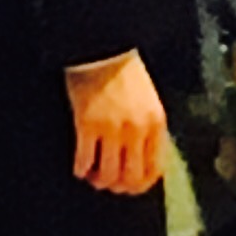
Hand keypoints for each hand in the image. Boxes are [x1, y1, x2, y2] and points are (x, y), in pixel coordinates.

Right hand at [64, 50, 168, 194]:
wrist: (104, 48)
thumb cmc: (125, 75)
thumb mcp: (149, 102)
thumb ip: (149, 131)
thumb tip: (145, 165)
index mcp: (155, 123)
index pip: (154, 170)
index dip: (141, 185)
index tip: (130, 187)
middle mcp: (136, 129)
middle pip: (130, 178)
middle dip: (119, 187)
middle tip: (109, 183)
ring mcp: (111, 128)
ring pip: (107, 175)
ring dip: (98, 181)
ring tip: (93, 175)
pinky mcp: (87, 125)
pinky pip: (84, 161)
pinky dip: (81, 169)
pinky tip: (80, 166)